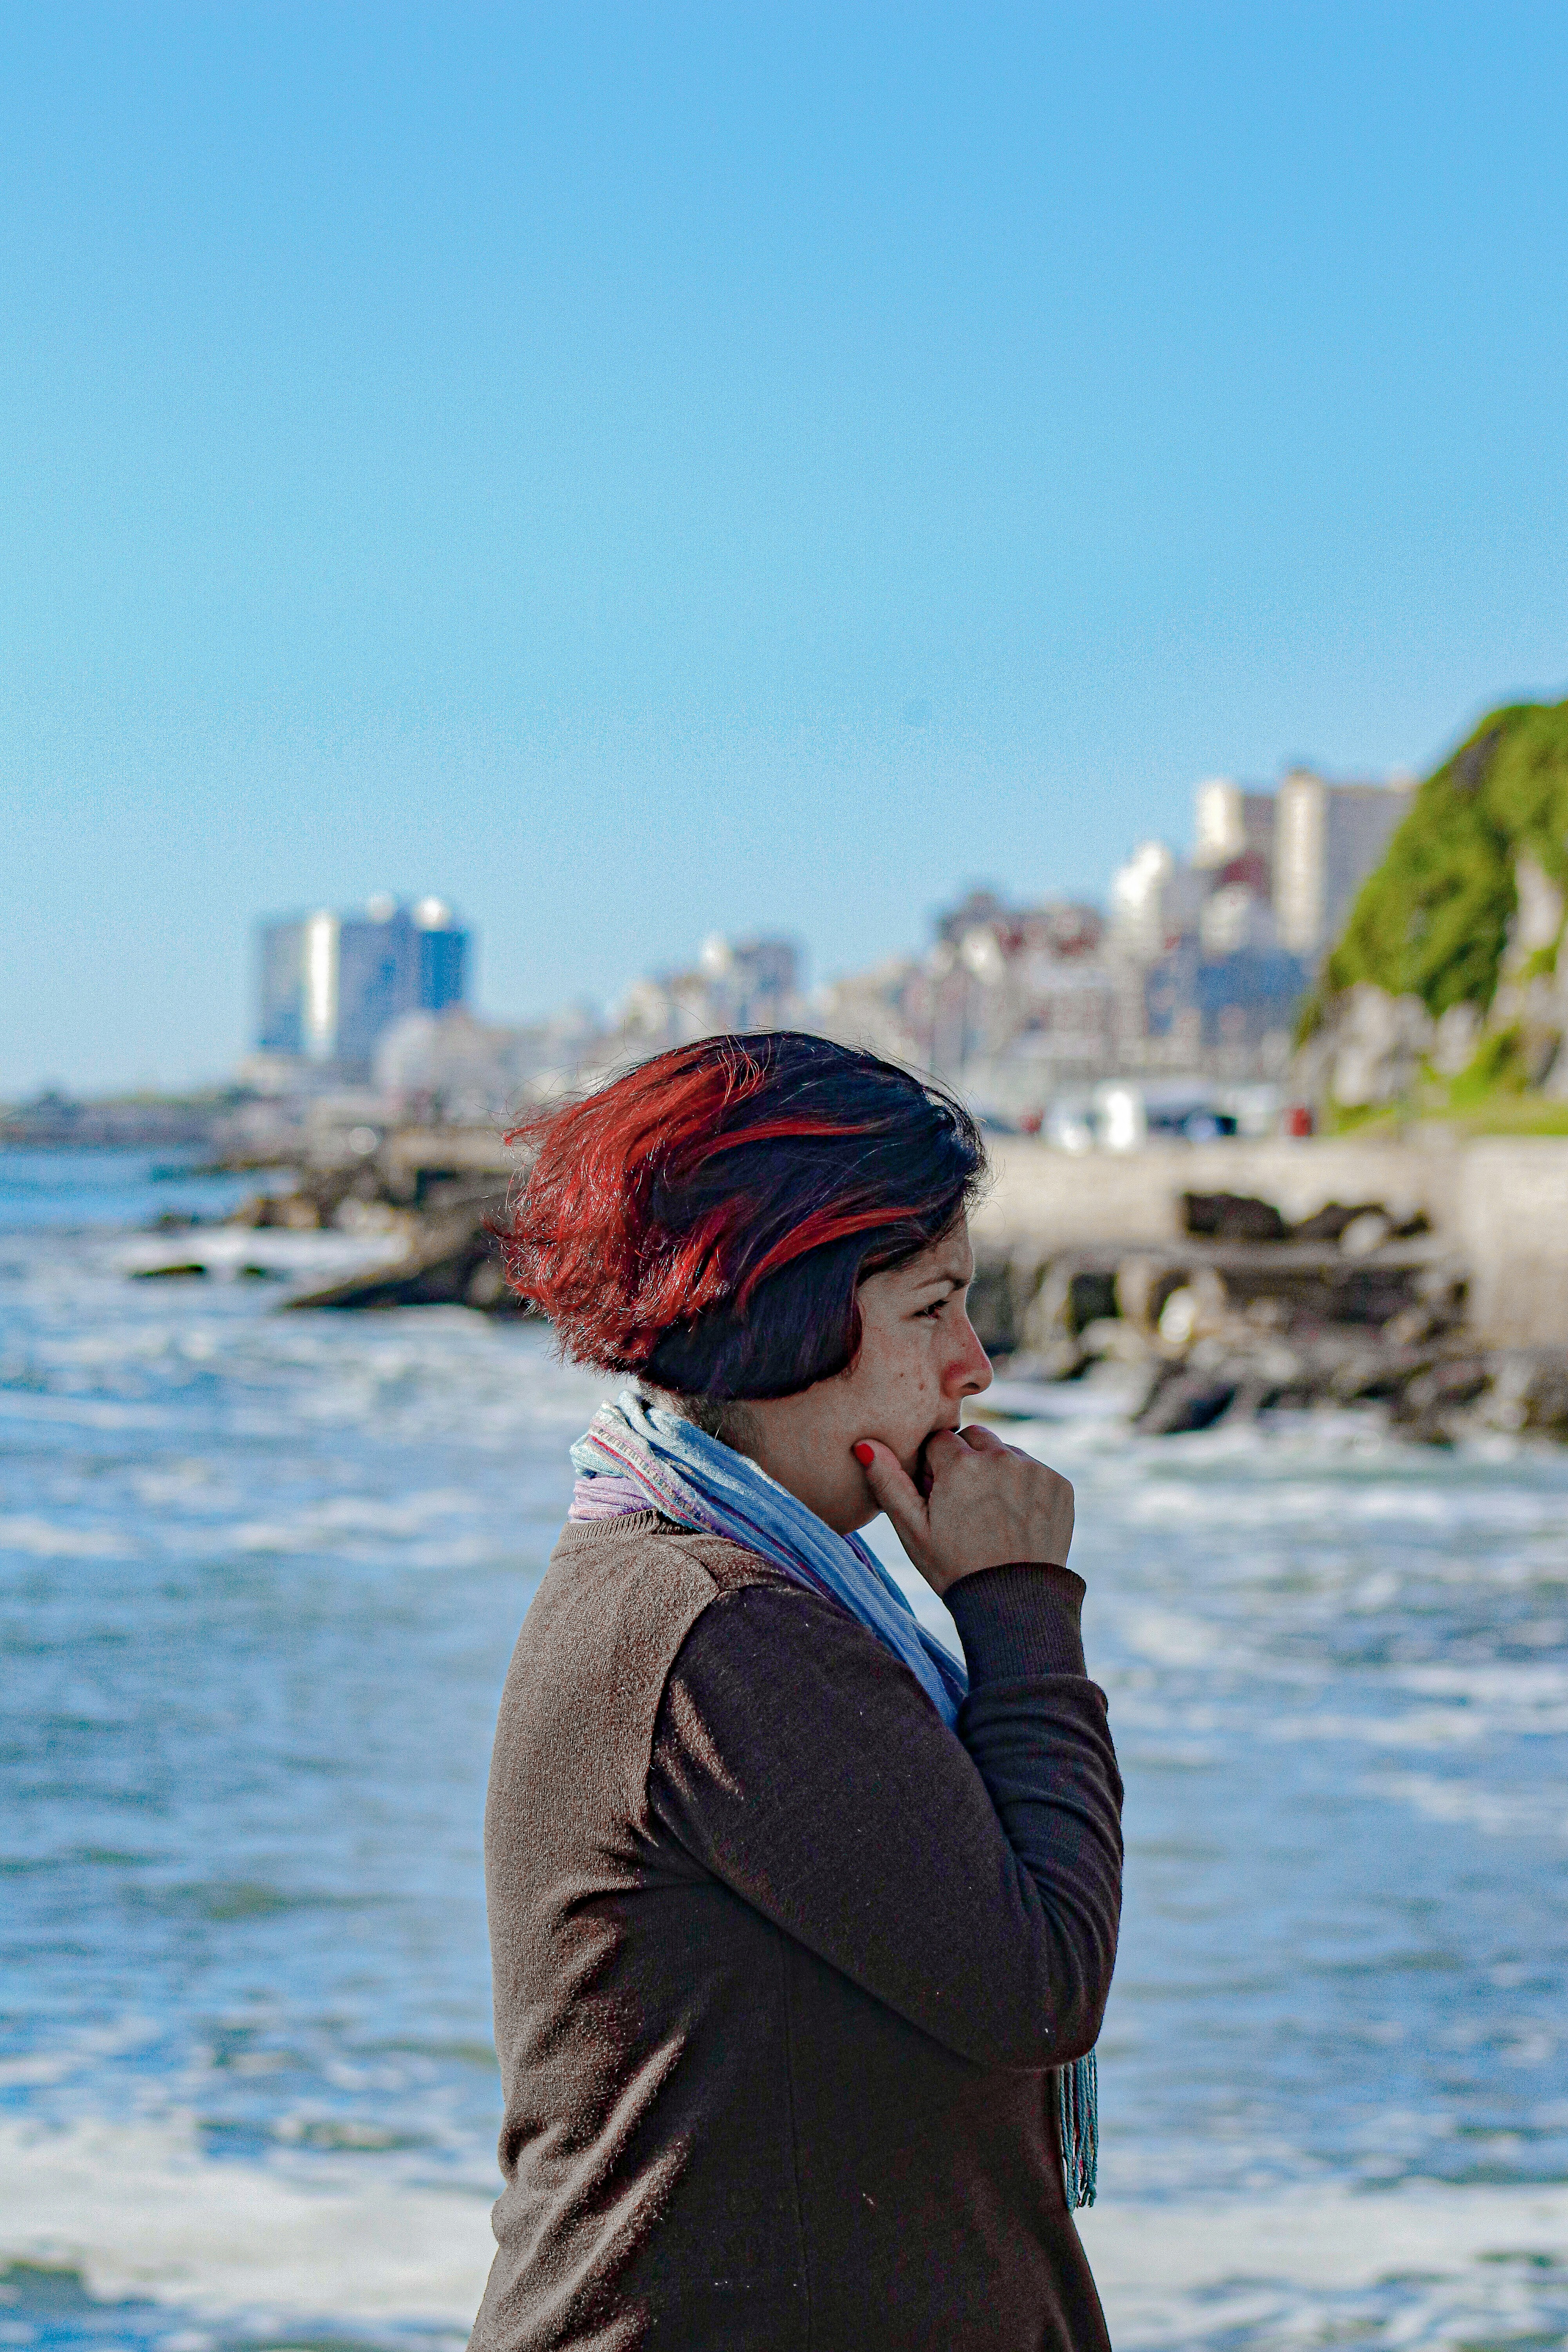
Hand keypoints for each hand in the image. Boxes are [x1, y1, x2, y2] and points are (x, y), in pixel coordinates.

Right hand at [852, 1423, 1074, 1596]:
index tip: (940, 1497)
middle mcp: (1002, 1457)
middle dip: (966, 1461)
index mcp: (962, 1464)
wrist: (1013, 1604)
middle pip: (975, 1439)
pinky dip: (1024, 1487)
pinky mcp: (1059, 1485)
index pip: (940, 1442)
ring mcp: (1035, 1470)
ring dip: (997, 1471)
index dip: (936, 1469)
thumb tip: (865, 1443)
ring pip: (1006, 1453)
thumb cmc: (954, 1568)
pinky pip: (1034, 1470)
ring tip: (991, 1515)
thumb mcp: (912, 1529)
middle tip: (964, 1504)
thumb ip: (888, 1481)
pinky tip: (1016, 1519)